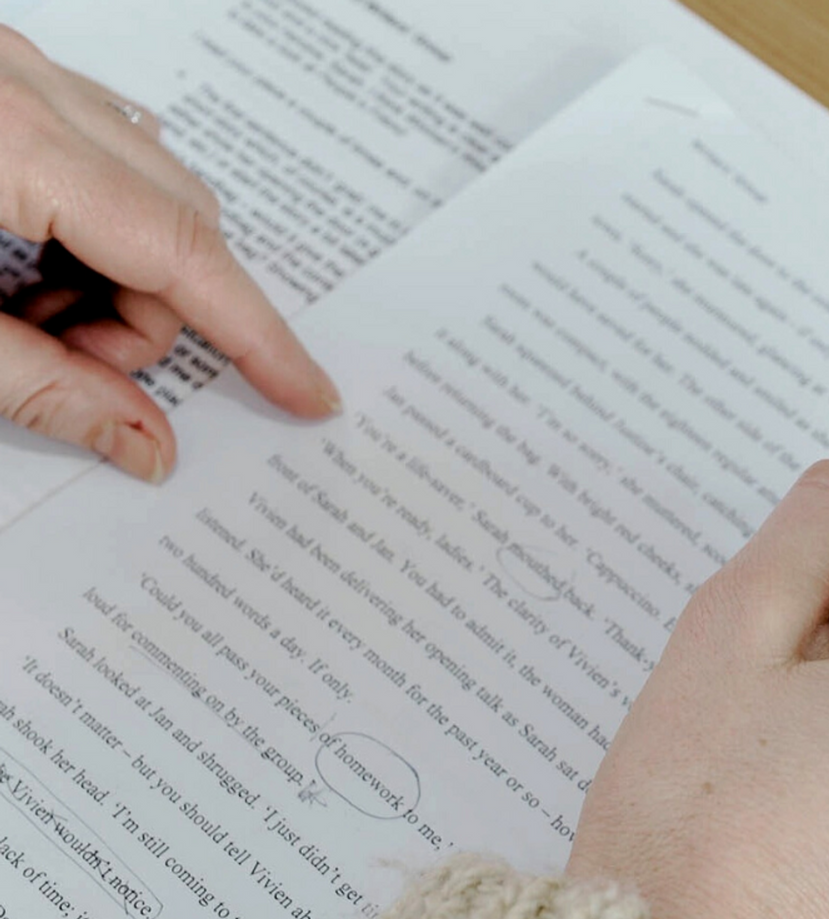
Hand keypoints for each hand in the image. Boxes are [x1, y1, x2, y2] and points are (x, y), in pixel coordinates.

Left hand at [0, 27, 337, 481]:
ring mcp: (16, 70)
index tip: (308, 394)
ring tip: (22, 310)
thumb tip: (149, 448)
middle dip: (151, 314)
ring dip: (114, 271)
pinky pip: (99, 150)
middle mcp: (27, 86)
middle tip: (69, 358)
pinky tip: (17, 255)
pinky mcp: (5, 74)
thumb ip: (41, 390)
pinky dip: (85, 223)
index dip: (255, 335)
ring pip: (145, 188)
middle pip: (178, 223)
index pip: (183, 252)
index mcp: (10, 142)